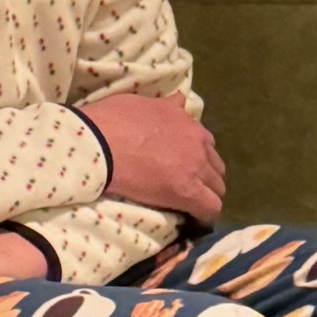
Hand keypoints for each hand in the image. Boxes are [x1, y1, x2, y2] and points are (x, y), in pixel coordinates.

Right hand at [82, 92, 225, 218]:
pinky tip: (192, 216)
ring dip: (205, 194)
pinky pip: (210, 208)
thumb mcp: (142, 102)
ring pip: (218, 187)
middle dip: (205, 176)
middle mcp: (197, 143)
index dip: (196, 156)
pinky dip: (204, 213)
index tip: (183, 164)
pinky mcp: (187, 191)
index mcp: (186, 121)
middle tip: (185, 185)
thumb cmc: (111, 120)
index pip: (206, 143)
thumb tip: (179, 100)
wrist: (98, 142)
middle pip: (216, 166)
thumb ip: (166, 106)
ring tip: (188, 202)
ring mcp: (195, 168)